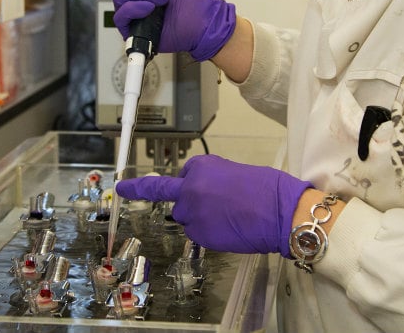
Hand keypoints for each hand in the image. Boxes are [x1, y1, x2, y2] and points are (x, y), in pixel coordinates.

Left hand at [115, 154, 310, 257]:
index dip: (187, 185)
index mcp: (200, 166)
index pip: (181, 176)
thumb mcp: (235, 173)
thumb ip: (212, 180)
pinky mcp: (199, 234)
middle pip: (177, 200)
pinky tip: (231, 231)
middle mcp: (189, 187)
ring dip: (201, 220)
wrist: (280, 211)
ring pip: (186, 220)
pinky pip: (198, 235)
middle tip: (219, 208)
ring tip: (232, 219)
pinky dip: (210, 235)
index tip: (122, 188)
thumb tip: (206, 193)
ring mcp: (191, 212)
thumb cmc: (267, 189)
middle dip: (192, 205)